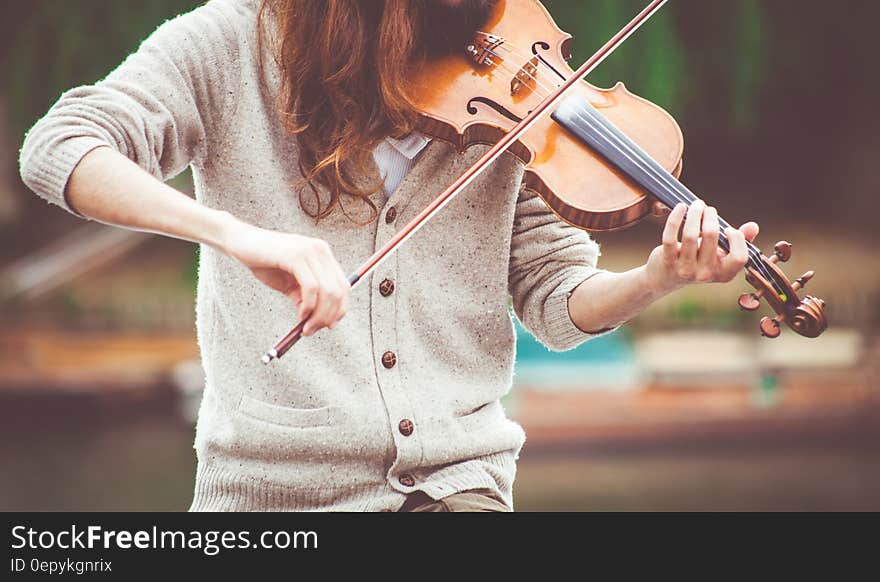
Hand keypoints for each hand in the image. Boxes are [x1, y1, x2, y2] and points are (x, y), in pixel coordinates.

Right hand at [220, 218, 348, 335]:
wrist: (239, 242)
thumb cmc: (264, 261)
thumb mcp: (289, 283)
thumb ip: (304, 297)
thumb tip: (317, 320)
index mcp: (323, 254)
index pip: (344, 285)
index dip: (340, 309)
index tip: (329, 325)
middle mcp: (321, 250)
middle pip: (339, 291)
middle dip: (328, 316)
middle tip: (313, 330)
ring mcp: (310, 251)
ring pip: (328, 291)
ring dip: (318, 315)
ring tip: (305, 326)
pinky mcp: (296, 256)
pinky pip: (311, 287)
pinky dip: (308, 306)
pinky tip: (300, 314)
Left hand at [645, 201, 758, 294]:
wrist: (666, 278)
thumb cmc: (698, 260)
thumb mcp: (720, 254)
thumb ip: (739, 241)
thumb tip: (753, 226)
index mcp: (724, 274)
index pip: (739, 257)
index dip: (737, 239)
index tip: (728, 228)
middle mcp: (705, 274)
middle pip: (712, 237)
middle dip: (710, 216)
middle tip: (707, 208)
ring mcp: (685, 269)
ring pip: (691, 235)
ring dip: (694, 213)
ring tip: (696, 205)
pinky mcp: (668, 261)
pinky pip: (670, 236)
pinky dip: (675, 218)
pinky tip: (680, 207)